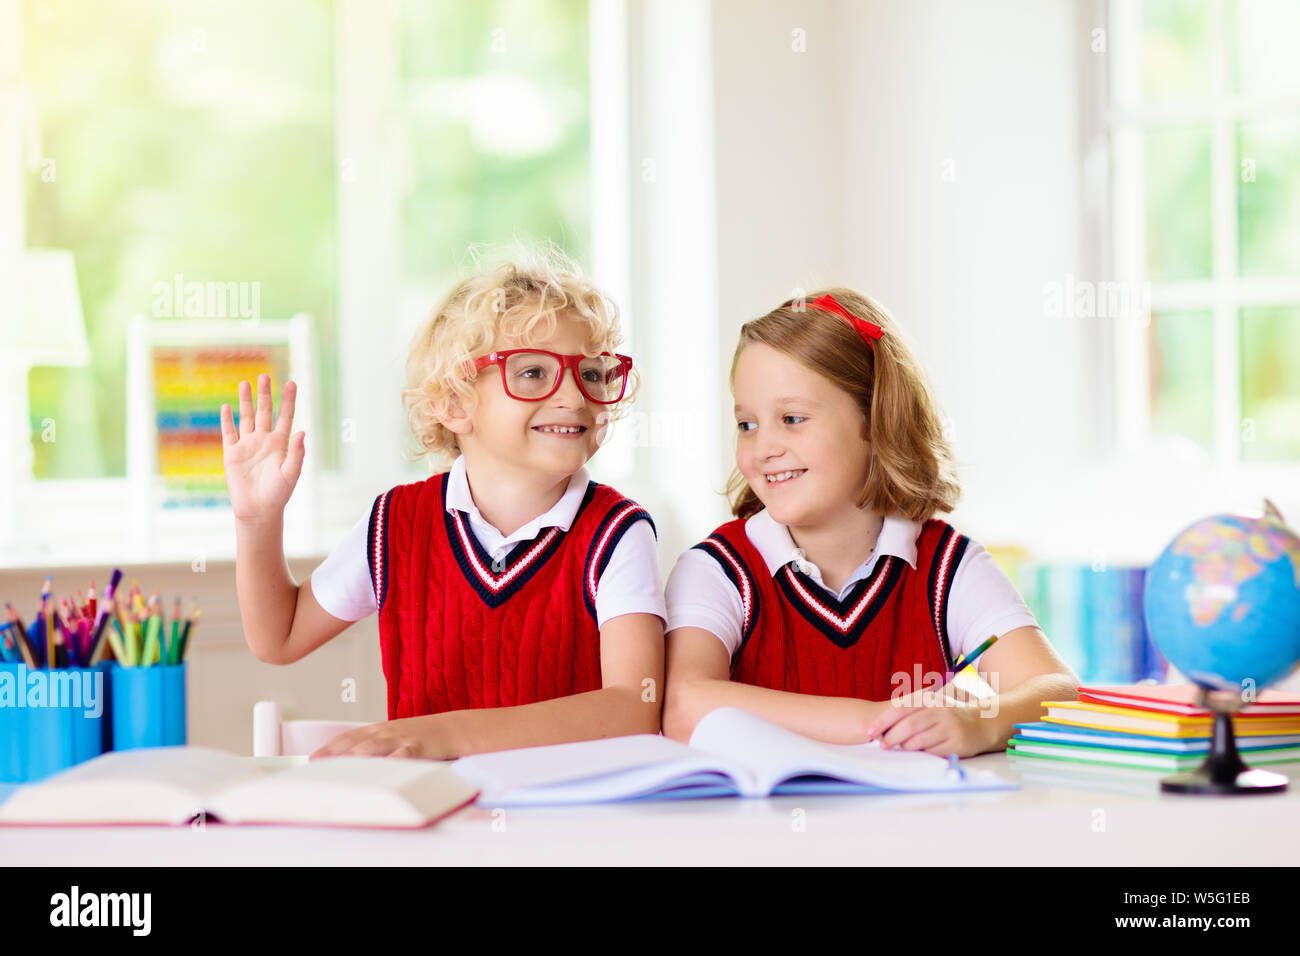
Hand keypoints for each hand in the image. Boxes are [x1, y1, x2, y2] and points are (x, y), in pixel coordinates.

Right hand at [220, 374, 304, 522]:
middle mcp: (264, 440)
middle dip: (265, 394)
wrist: (258, 510)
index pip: (285, 416)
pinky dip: (227, 420)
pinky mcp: (232, 454)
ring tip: (245, 383)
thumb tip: (302, 432)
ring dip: (245, 401)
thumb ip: (297, 453)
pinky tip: (227, 407)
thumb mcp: (291, 473)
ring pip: (246, 418)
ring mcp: (247, 446)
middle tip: (265, 376)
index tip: (291, 383)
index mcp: (280, 443)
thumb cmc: (278, 494)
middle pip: (264, 412)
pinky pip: (229, 433)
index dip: (288, 400)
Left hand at [308, 716, 452, 760]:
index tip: (312, 759)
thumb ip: (375, 750)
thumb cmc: (422, 738)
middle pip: (355, 741)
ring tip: (339, 768)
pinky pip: (404, 755)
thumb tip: (352, 767)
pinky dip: (392, 762)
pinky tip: (383, 770)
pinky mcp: (419, 747)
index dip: (329, 747)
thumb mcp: (395, 739)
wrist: (454, 729)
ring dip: (355, 756)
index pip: (348, 737)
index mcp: (379, 730)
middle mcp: (386, 732)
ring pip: (374, 746)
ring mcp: (402, 738)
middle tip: (317, 765)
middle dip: (334, 753)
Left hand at [864, 684, 996, 757]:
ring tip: (900, 748)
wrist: (980, 724)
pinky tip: (918, 752)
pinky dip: (921, 753)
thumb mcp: (929, 708)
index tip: (869, 732)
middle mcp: (940, 711)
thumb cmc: (945, 717)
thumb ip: (909, 714)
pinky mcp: (957, 743)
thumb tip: (880, 729)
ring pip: (919, 741)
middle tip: (882, 745)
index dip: (882, 721)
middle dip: (891, 737)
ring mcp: (950, 727)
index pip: (900, 708)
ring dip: (905, 747)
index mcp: (929, 700)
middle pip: (909, 725)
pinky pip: (932, 752)